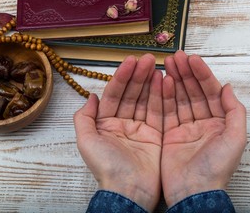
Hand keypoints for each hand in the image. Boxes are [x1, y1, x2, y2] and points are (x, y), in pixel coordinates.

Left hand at [74, 54, 162, 211]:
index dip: (122, 77)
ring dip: (150, 83)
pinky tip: (164, 82)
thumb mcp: (87, 141)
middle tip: (146, 59)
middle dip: (138, 76)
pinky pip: (160, 112)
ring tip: (156, 66)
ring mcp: (141, 129)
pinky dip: (162, 97)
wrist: (129, 190)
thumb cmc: (107, 168)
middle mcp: (124, 123)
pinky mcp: (156, 135)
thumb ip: (84, 117)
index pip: (115, 94)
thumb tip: (91, 96)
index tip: (129, 61)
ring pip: (146, 100)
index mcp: (106, 124)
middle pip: (132, 94)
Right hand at [161, 50, 246, 206]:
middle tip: (177, 56)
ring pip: (180, 98)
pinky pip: (168, 111)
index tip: (193, 59)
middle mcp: (204, 122)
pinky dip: (164, 96)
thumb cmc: (217, 168)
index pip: (211, 92)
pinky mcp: (171, 134)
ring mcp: (186, 128)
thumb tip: (228, 87)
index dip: (203, 74)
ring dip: (175, 80)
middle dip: (186, 73)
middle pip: (194, 92)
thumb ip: (235, 111)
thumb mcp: (235, 138)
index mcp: (220, 122)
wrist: (193, 191)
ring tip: (168, 64)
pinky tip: (162, 82)